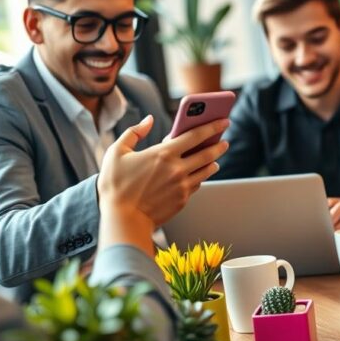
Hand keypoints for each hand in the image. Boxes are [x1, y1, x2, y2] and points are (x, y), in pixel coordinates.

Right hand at [97, 116, 228, 247]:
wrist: (122, 220)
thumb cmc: (115, 185)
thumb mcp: (117, 152)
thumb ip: (134, 132)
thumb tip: (148, 120)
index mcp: (163, 154)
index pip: (196, 135)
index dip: (212, 126)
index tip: (223, 120)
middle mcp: (177, 169)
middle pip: (207, 153)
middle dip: (219, 145)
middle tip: (224, 140)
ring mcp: (182, 186)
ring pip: (206, 171)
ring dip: (213, 162)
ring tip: (215, 158)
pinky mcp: (182, 201)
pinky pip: (196, 185)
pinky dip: (200, 177)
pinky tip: (199, 174)